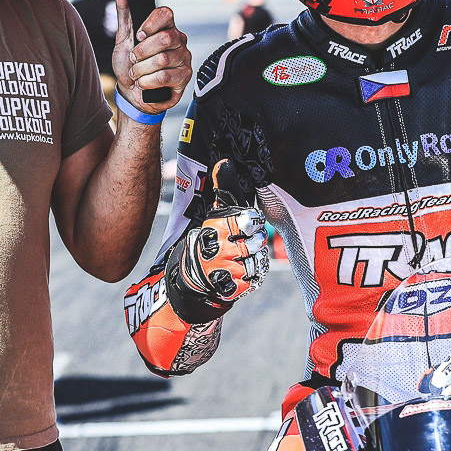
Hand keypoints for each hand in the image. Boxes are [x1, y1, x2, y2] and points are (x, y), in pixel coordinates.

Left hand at [112, 0, 190, 116]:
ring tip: (137, 74)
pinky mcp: (185, 76)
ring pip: (163, 59)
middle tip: (134, 59)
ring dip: (142, 70)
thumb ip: (123, 11)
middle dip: (142, 52)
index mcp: (165, 26)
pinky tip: (145, 83)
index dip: (150, 24)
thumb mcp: (123, 37)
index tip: (138, 35)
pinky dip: (148, 82)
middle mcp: (178, 39)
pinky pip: (166, 76)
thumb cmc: (129, 65)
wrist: (132, 93)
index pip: (166, 13)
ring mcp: (184, 58)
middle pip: (165, 38)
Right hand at [168, 160, 269, 307]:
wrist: (194, 279)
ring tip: (241, 257)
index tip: (247, 225)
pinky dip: (251, 276)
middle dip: (254, 242)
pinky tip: (241, 272)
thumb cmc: (211, 240)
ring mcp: (224, 271)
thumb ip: (224, 188)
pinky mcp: (232, 288)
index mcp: (214, 227)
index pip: (250, 220)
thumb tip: (224, 161)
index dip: (252, 223)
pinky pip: (255, 279)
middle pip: (256, 242)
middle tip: (244, 242)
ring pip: (257, 261)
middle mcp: (218, 249)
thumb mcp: (215, 213)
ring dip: (253, 259)